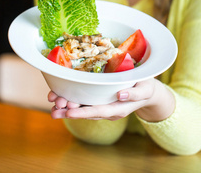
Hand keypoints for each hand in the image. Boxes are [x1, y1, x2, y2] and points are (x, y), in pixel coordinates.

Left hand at [48, 78, 173, 121]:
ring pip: (83, 109)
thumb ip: (134, 94)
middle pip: (87, 113)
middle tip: (55, 109)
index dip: (84, 112)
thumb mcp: (145, 88)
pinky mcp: (100, 101)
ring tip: (52, 108)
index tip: (69, 112)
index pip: (99, 111)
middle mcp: (109, 110)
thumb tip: (120, 95)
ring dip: (67, 109)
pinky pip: (84, 104)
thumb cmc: (146, 87)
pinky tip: (59, 99)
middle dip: (70, 111)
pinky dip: (71, 103)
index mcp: (119, 108)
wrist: (147, 91)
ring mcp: (103, 106)